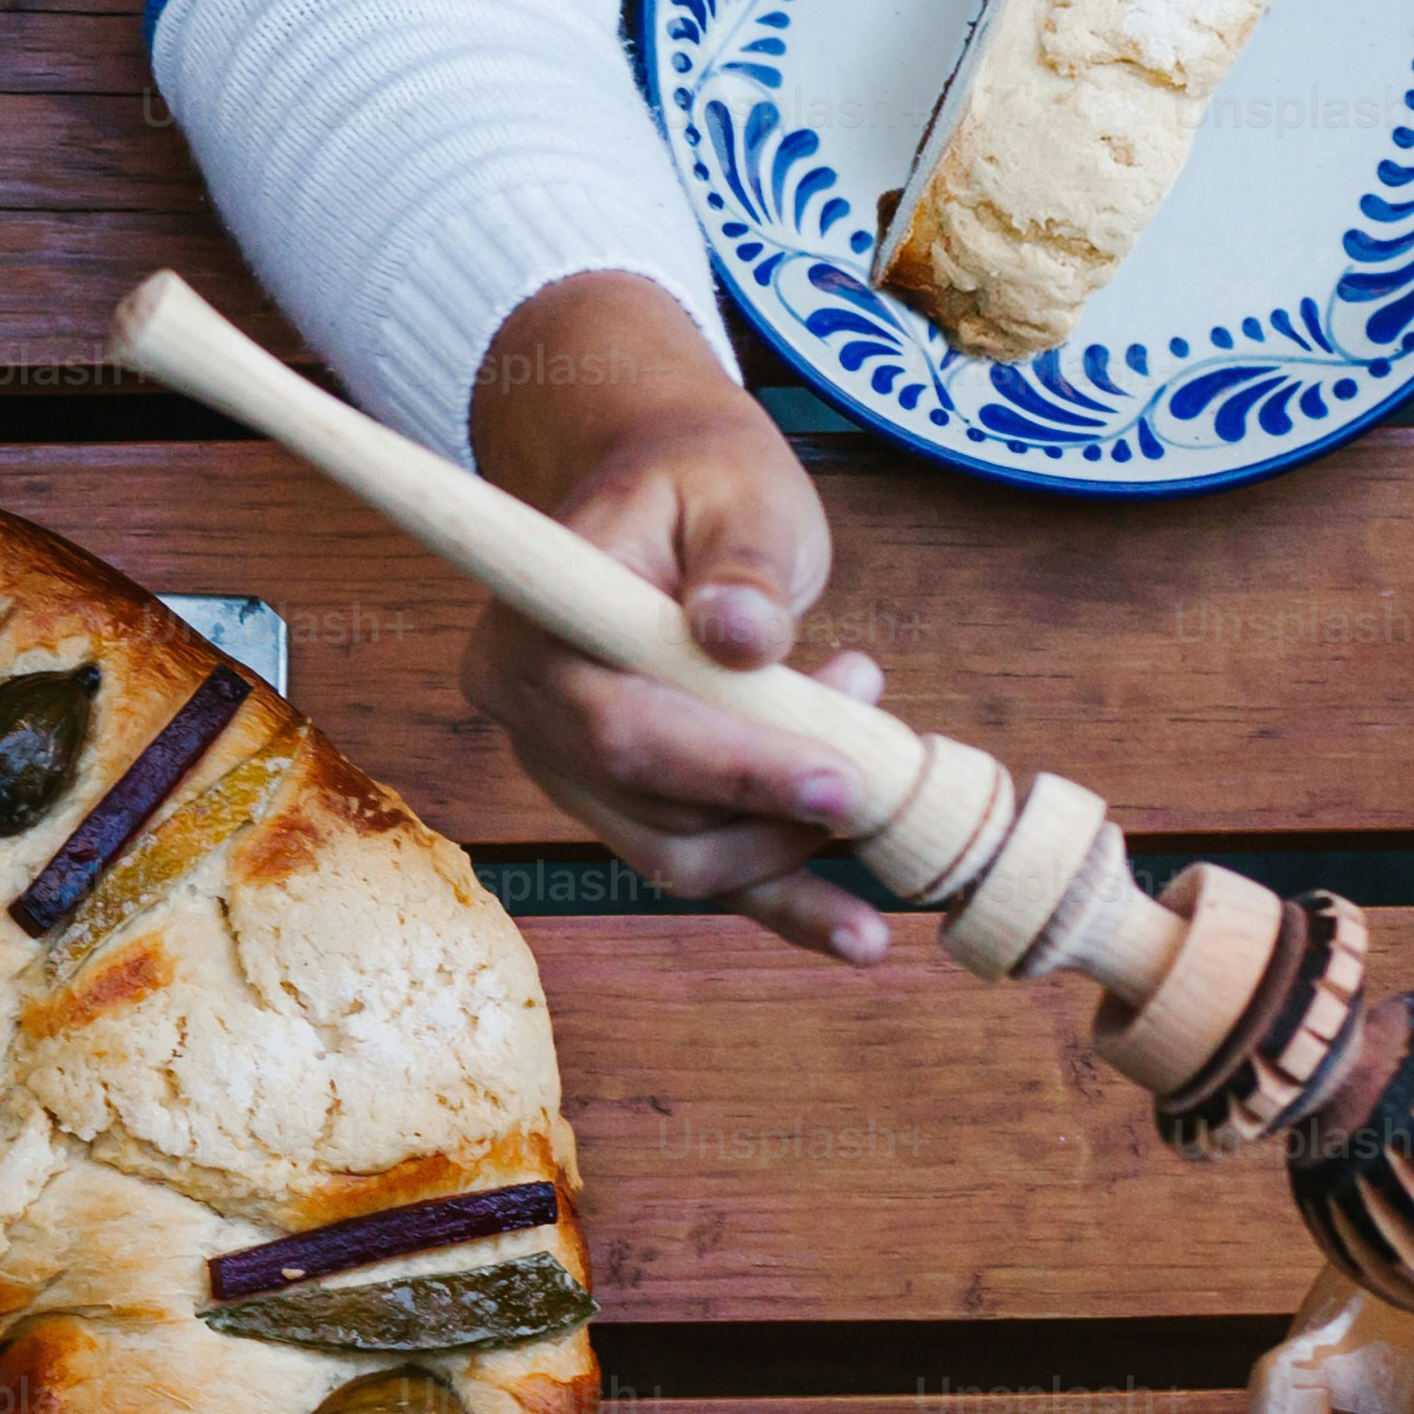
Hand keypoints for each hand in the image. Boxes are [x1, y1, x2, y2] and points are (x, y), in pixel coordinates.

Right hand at [458, 270, 890, 964]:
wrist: (656, 488)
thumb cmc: (696, 479)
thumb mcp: (736, 486)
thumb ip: (743, 560)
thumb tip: (741, 634)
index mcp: (538, 627)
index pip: (621, 725)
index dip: (729, 766)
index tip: (842, 776)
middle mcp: (529, 711)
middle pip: (649, 805)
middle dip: (778, 811)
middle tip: (884, 783)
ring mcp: (565, 765)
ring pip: (674, 854)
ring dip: (789, 842)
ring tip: (874, 762)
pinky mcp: (617, 800)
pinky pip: (695, 867)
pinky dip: (781, 904)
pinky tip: (857, 934)